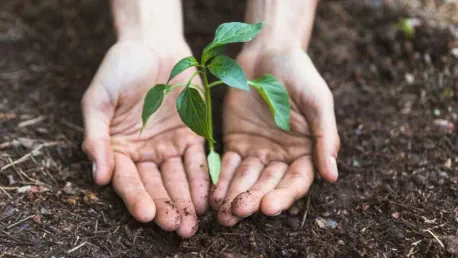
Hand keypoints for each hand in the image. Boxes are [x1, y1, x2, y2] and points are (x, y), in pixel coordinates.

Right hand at [81, 41, 208, 237]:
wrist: (153, 44)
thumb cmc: (120, 68)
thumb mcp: (98, 99)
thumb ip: (97, 137)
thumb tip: (99, 176)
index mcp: (120, 148)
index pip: (128, 179)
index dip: (136, 197)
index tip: (146, 214)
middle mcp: (146, 153)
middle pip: (156, 185)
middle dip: (166, 207)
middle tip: (177, 227)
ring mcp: (170, 145)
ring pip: (179, 178)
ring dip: (186, 200)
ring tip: (193, 221)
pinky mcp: (194, 134)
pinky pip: (199, 160)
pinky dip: (202, 178)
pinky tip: (207, 197)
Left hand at [211, 47, 339, 225]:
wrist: (269, 53)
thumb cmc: (300, 74)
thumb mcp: (318, 102)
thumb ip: (325, 137)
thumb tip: (332, 176)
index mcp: (306, 151)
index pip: (296, 180)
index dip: (284, 195)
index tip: (269, 207)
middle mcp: (282, 156)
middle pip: (269, 184)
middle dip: (254, 199)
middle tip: (239, 212)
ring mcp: (258, 150)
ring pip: (247, 179)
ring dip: (235, 196)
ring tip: (223, 213)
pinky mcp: (236, 142)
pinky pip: (229, 165)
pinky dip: (222, 179)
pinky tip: (214, 195)